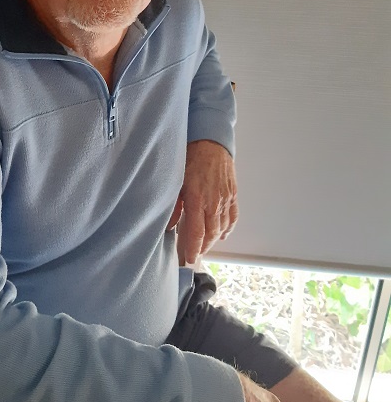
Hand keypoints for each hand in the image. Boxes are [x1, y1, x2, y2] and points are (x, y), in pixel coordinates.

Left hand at [167, 140, 238, 264]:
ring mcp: (226, 199)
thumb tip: (168, 225)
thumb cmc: (190, 157)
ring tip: (204, 247)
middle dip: (202, 248)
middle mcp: (214, 203)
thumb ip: (172, 205)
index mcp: (197, 200)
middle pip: (211, 234)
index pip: (196, 232)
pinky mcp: (233, 194)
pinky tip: (222, 234)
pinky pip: (233, 217)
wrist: (210, 141)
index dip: (193, 249)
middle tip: (194, 256)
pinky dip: (228, 228)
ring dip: (213, 240)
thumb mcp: (175, 180)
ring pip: (222, 228)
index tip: (188, 260)